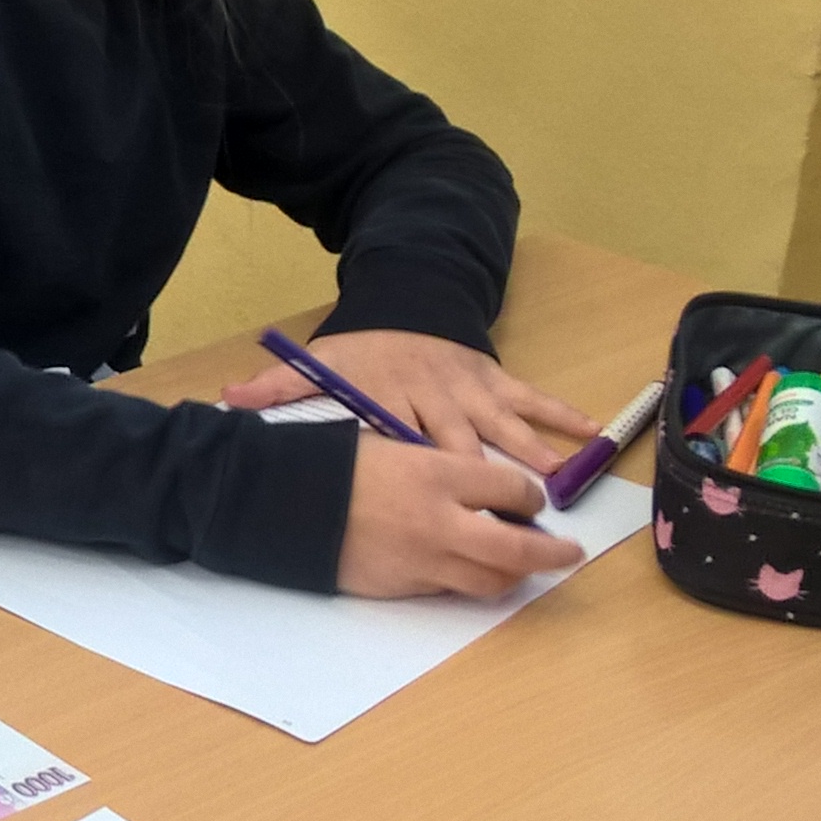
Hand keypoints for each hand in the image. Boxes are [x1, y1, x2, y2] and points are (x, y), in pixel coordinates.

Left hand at [220, 328, 597, 471]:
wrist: (405, 301)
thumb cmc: (361, 352)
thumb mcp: (316, 366)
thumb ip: (277, 388)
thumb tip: (230, 399)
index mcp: (388, 398)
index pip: (402, 441)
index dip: (418, 472)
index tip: (435, 506)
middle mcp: (434, 395)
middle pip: (460, 442)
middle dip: (486, 478)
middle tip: (513, 519)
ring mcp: (470, 388)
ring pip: (503, 425)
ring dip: (533, 453)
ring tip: (560, 484)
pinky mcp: (496, 377)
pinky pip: (531, 397)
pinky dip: (560, 414)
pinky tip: (590, 433)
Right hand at [337, 433, 583, 597]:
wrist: (280, 503)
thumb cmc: (332, 462)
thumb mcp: (392, 443)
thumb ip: (440, 465)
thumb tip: (479, 487)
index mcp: (438, 473)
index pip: (513, 488)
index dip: (530, 495)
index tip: (530, 499)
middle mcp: (441, 521)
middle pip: (519, 548)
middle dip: (554, 553)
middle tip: (570, 554)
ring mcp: (423, 560)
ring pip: (492, 580)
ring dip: (515, 574)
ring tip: (522, 567)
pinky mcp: (403, 586)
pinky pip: (451, 588)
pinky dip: (469, 580)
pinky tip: (468, 569)